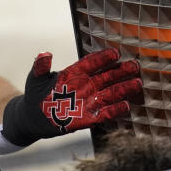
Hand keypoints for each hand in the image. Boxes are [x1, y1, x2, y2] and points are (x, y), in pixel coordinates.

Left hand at [1, 49, 141, 146]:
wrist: (33, 117)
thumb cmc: (35, 94)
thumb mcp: (35, 78)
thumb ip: (41, 67)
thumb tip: (44, 54)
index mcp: (73, 73)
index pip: (90, 63)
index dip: (102, 58)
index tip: (115, 53)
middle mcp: (84, 85)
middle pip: (105, 77)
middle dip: (120, 72)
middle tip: (135, 65)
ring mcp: (87, 101)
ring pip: (109, 93)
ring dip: (123, 89)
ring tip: (137, 84)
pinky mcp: (87, 118)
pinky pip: (103, 113)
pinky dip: (114, 110)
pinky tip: (126, 106)